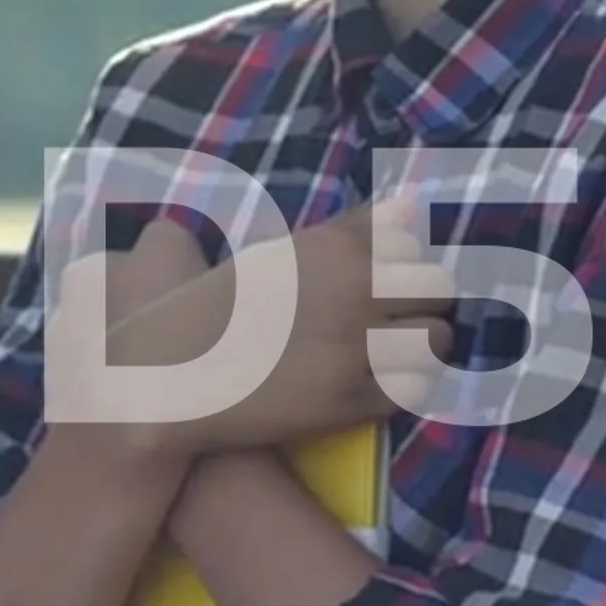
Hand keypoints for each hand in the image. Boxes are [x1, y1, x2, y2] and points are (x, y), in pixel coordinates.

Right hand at [99, 190, 453, 457]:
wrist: (168, 377)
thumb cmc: (210, 309)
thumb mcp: (275, 255)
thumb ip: (348, 230)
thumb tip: (412, 203)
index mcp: (332, 248)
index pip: (411, 240)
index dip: (400, 261)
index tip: (383, 278)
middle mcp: (354, 292)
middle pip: (438, 288)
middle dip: (422, 303)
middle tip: (396, 319)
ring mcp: (356, 350)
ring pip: (437, 342)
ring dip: (421, 348)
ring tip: (393, 355)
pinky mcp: (351, 402)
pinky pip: (412, 391)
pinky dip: (402, 388)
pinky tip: (376, 385)